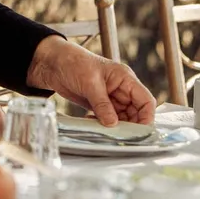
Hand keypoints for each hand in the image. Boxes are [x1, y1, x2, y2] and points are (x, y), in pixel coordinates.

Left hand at [27, 35, 154, 125]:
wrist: (52, 63)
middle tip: (121, 135)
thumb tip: (113, 124)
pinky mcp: (98, 104)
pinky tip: (92, 123)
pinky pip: (107, 118)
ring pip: (121, 117)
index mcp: (125, 79)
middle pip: (136, 112)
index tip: (140, 130)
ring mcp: (110, 97)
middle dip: (130, 124)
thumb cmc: (73, 63)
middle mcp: (121, 89)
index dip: (147, 116)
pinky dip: (103, 123)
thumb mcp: (90, 83)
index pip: (145, 100)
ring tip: (104, 130)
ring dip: (115, 126)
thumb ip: (102, 104)